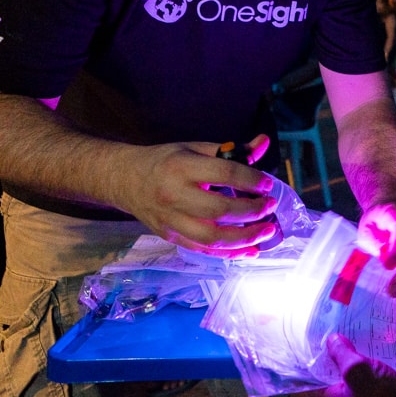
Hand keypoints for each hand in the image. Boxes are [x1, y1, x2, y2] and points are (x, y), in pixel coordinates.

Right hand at [114, 136, 281, 254]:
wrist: (125, 179)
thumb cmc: (165, 161)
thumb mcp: (195, 148)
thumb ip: (231, 151)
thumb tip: (264, 143)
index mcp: (181, 167)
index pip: (224, 174)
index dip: (251, 180)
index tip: (268, 185)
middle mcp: (174, 195)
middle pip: (219, 210)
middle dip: (252, 211)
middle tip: (270, 206)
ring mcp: (171, 220)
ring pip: (212, 237)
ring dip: (245, 237)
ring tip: (267, 230)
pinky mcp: (170, 236)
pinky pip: (203, 250)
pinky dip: (229, 253)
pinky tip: (250, 249)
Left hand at [291, 334, 395, 396]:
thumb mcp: (362, 373)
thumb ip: (342, 354)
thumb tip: (330, 340)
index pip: (295, 380)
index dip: (296, 359)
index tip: (302, 337)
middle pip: (317, 380)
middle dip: (322, 356)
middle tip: (327, 329)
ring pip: (338, 383)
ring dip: (343, 363)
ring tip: (348, 337)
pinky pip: (355, 388)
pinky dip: (358, 373)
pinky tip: (369, 357)